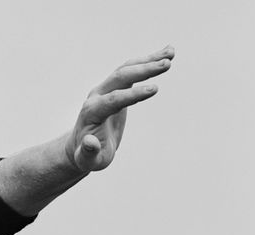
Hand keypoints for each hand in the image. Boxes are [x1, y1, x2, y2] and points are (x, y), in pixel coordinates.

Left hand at [67, 46, 173, 171]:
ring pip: (126, 69)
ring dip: (148, 60)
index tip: (155, 89)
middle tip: (167, 64)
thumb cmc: (88, 156)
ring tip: (171, 53)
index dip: (133, 94)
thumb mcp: (88, 160)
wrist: (82, 147)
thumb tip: (90, 143)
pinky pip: (131, 70)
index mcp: (91, 113)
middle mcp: (96, 96)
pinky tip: (167, 54)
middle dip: (143, 70)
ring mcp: (104, 89)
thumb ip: (88, 152)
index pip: (113, 100)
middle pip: (119, 77)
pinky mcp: (115, 88)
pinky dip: (147, 62)